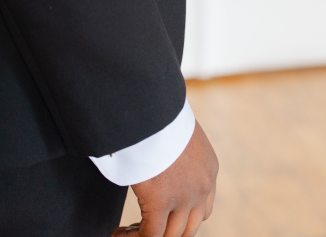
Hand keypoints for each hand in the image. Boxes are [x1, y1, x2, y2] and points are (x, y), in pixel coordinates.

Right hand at [126, 119, 217, 236]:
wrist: (150, 102)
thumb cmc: (156, 110)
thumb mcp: (175, 130)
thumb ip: (173, 149)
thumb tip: (156, 152)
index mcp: (208, 168)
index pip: (203, 209)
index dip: (180, 219)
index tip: (160, 217)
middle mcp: (202, 187)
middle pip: (189, 228)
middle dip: (166, 232)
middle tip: (141, 227)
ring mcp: (184, 196)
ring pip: (169, 235)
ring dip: (147, 236)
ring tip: (126, 232)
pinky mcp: (160, 201)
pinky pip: (149, 235)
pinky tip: (117, 233)